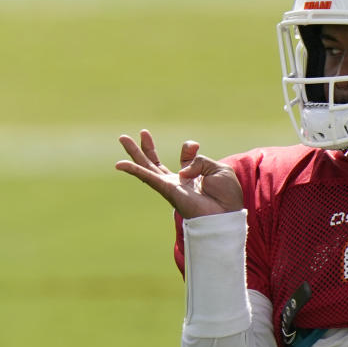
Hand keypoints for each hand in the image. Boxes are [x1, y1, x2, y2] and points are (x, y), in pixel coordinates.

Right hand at [115, 129, 242, 218]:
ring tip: (122, 138)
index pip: (186, 156)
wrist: (227, 212)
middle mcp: (178, 182)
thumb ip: (198, 160)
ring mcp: (171, 186)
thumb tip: (182, 170)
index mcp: (193, 175)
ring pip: (148, 168)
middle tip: (137, 134)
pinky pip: (147, 178)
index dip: (188, 148)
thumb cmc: (227, 195)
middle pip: (156, 163)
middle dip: (146, 148)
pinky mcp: (167, 191)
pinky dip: (134, 170)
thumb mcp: (217, 168)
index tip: (195, 147)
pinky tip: (120, 164)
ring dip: (134, 153)